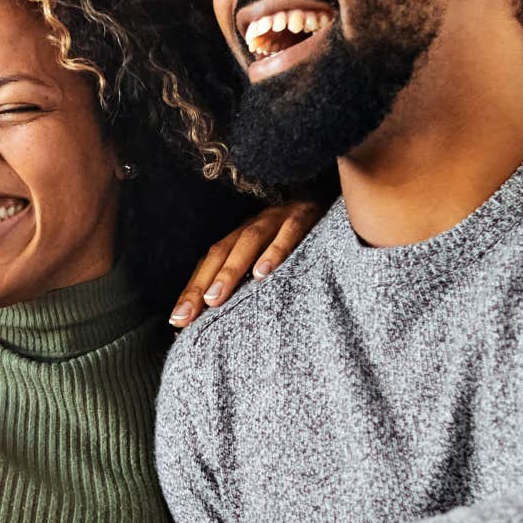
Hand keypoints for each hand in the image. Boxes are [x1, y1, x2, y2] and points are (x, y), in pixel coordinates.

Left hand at [170, 200, 322, 326]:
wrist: (346, 202)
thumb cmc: (307, 244)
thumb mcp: (276, 259)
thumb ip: (253, 282)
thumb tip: (223, 319)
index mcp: (244, 236)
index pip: (211, 262)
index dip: (193, 288)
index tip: (177, 320)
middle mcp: (257, 224)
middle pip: (222, 251)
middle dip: (203, 284)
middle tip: (189, 314)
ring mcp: (281, 217)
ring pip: (249, 240)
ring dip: (231, 269)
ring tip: (217, 299)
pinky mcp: (307, 216)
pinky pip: (289, 233)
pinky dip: (275, 252)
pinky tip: (264, 273)